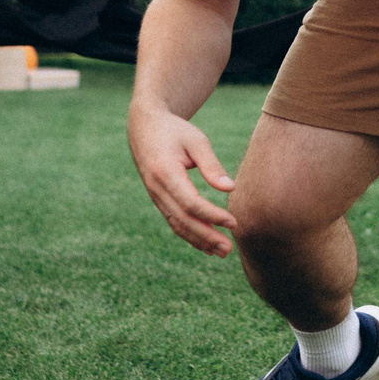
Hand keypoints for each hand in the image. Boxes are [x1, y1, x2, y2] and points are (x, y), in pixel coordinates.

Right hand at [128, 104, 237, 254]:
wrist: (145, 126)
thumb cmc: (175, 131)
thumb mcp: (196, 141)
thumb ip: (211, 164)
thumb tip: (230, 188)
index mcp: (165, 172)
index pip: (190, 202)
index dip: (212, 215)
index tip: (233, 222)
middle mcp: (157, 188)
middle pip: (183, 219)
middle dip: (206, 236)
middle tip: (228, 249)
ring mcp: (155, 196)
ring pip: (177, 224)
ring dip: (199, 240)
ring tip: (221, 252)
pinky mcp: (158, 199)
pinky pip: (173, 221)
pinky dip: (189, 234)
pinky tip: (206, 244)